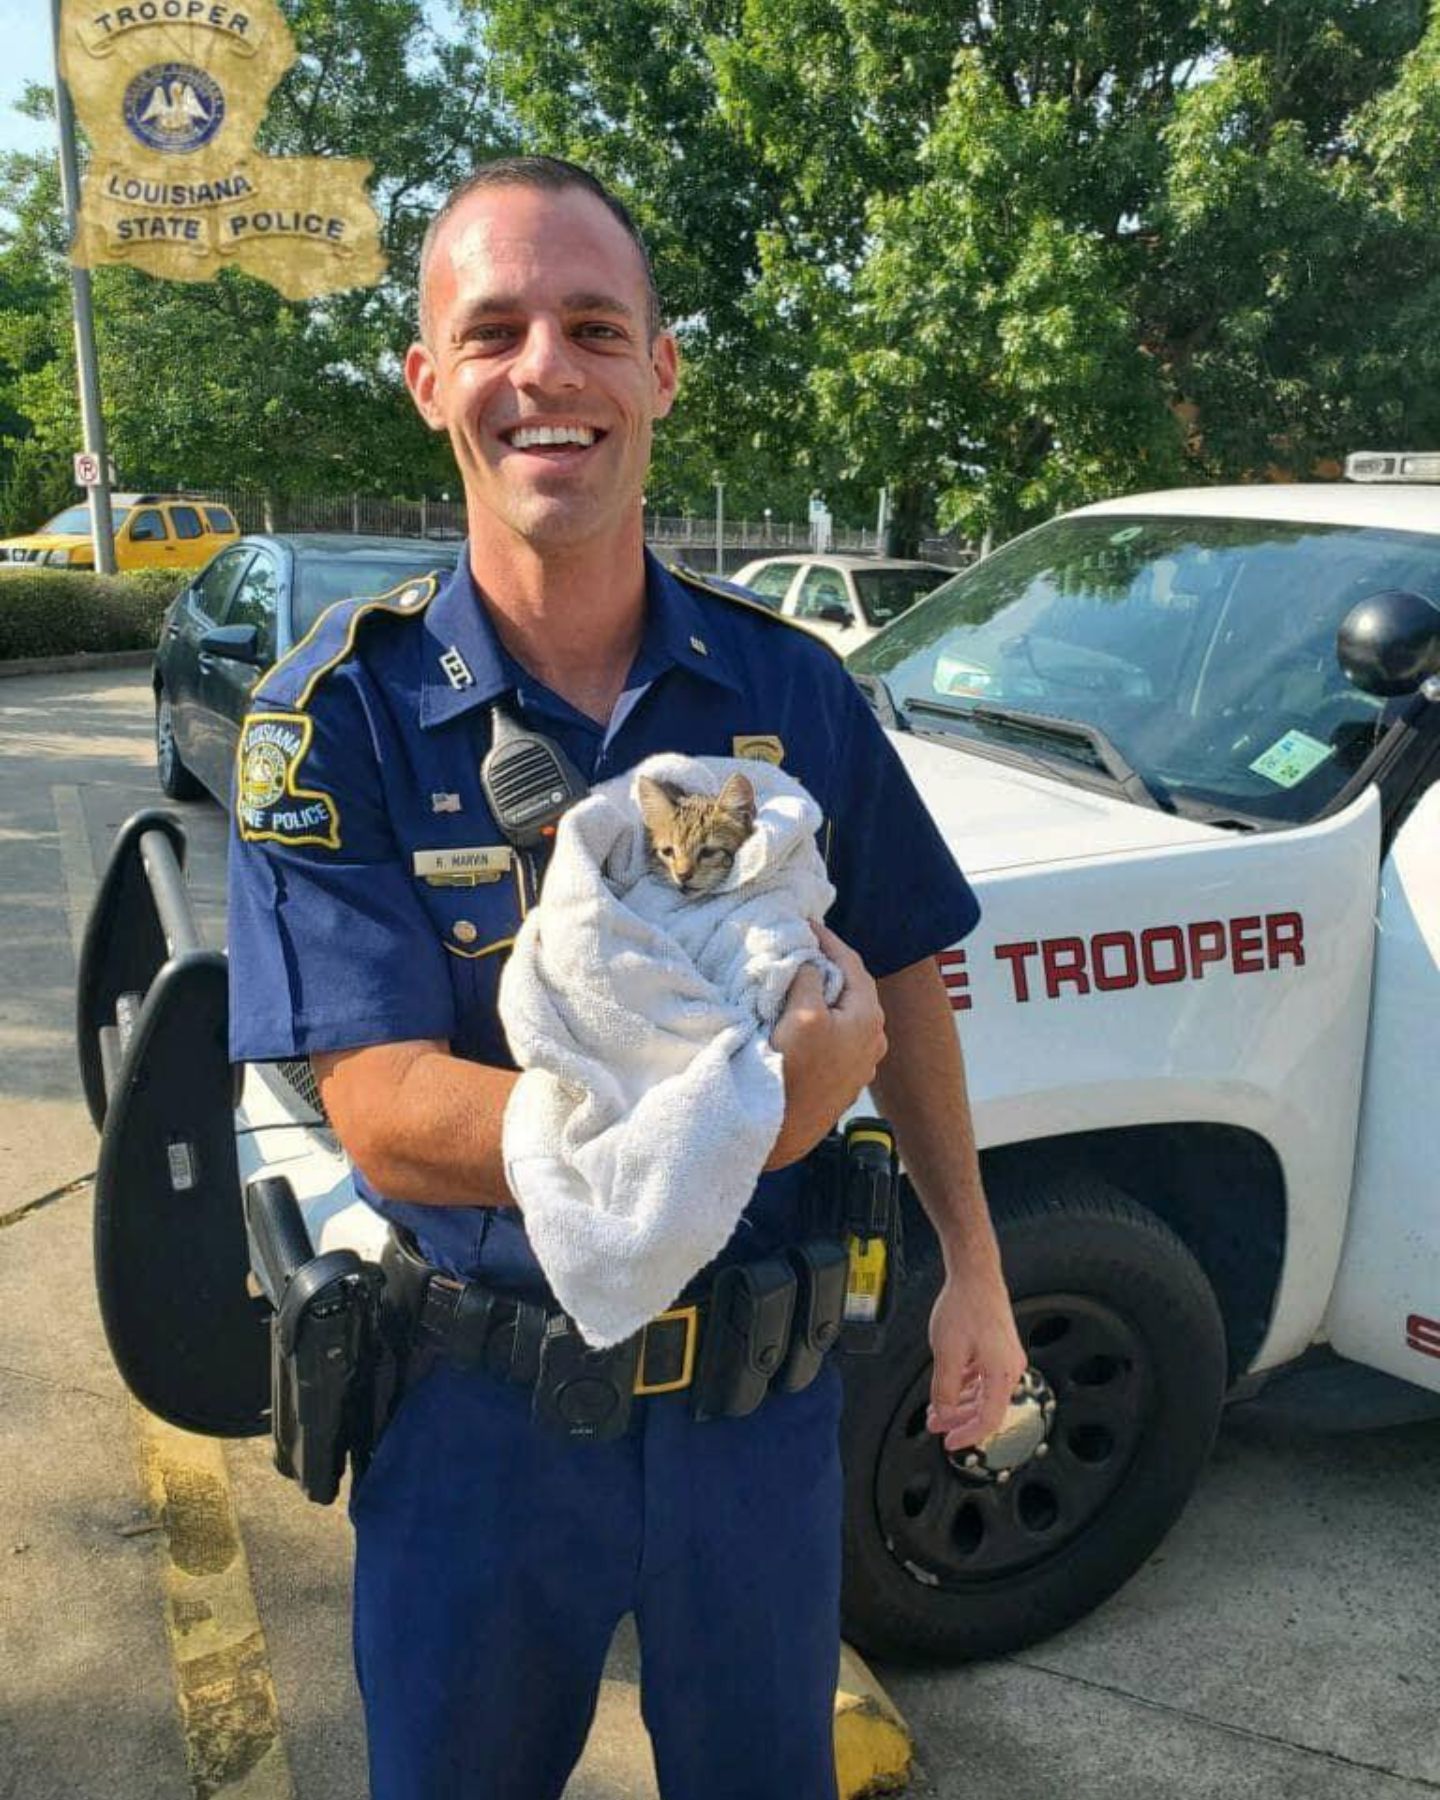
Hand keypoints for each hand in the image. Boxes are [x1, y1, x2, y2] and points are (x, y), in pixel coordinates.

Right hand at [764, 922, 886, 1168]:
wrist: (785, 1129)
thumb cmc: (796, 1070)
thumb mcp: (803, 1013)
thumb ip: (811, 978)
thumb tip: (812, 965)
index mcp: (868, 1017)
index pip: (852, 964)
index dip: (829, 941)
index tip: (808, 925)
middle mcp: (874, 1040)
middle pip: (852, 989)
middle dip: (830, 967)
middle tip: (805, 949)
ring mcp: (861, 1063)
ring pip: (845, 1015)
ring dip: (826, 996)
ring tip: (801, 981)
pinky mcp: (844, 1081)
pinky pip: (837, 1037)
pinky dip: (823, 1021)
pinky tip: (803, 1020)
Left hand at [926, 1264, 1027, 1450]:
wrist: (975, 1275)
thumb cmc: (964, 1307)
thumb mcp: (946, 1353)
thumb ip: (945, 1389)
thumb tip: (944, 1413)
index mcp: (1002, 1373)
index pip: (990, 1419)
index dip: (969, 1435)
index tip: (951, 1443)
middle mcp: (1009, 1368)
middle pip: (986, 1407)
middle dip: (958, 1419)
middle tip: (935, 1426)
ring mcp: (1005, 1358)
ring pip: (982, 1393)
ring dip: (959, 1403)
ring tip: (936, 1410)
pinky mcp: (997, 1349)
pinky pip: (982, 1377)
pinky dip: (965, 1386)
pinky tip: (950, 1389)